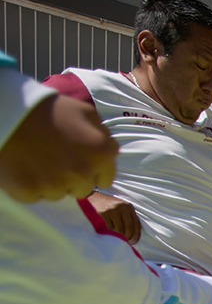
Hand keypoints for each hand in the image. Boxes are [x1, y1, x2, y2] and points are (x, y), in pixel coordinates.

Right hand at [0, 93, 116, 201]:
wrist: (5, 109)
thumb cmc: (45, 108)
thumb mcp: (83, 112)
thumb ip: (101, 136)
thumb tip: (108, 153)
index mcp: (101, 153)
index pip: (104, 179)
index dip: (90, 170)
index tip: (76, 161)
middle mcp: (82, 174)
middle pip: (82, 189)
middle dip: (70, 177)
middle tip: (51, 157)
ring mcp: (56, 185)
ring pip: (57, 194)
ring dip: (49, 182)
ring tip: (35, 158)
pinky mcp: (29, 192)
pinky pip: (33, 196)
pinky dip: (28, 185)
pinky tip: (21, 166)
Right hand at [88, 191, 141, 243]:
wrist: (95, 198)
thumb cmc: (111, 205)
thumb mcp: (123, 208)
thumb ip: (129, 217)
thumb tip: (134, 234)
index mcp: (129, 207)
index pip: (136, 223)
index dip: (136, 234)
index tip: (134, 241)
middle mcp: (122, 208)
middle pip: (129, 227)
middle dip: (128, 236)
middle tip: (126, 240)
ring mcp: (113, 210)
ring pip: (119, 229)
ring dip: (118, 233)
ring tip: (116, 232)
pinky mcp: (105, 213)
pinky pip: (110, 227)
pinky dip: (110, 229)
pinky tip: (109, 226)